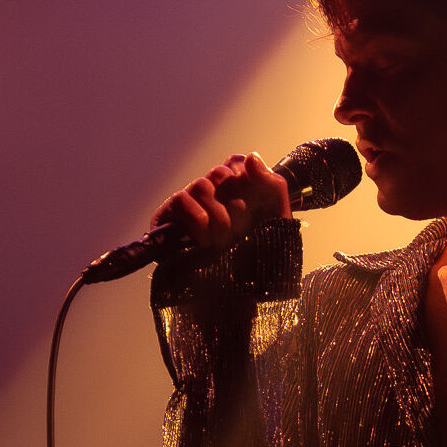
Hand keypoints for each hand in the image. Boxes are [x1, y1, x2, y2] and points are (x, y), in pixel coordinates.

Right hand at [150, 150, 291, 250]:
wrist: (243, 290)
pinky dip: (197, 218)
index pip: (237, 162)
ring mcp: (190, 202)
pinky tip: (205, 240)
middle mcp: (212, 192)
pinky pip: (181, 199)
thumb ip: (273, 184)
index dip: (247, 181)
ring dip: (218, 217)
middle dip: (236, 205)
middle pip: (220, 172)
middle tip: (241, 231)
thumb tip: (252, 157)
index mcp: (236, 188)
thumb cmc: (261, 255)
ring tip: (224, 242)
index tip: (255, 206)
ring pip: (202, 185)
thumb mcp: (278, 219)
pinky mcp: (169, 216)